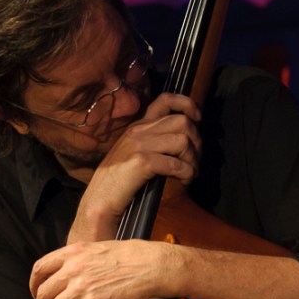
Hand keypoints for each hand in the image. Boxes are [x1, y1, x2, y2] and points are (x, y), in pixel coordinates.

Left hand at [30, 240, 176, 298]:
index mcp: (74, 252)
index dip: (34, 287)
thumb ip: (80, 260)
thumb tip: (69, 276)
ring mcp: (83, 287)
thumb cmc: (133, 257)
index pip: (40, 269)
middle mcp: (74, 269)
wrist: (153, 266)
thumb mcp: (99, 249)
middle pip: (43, 295)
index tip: (37, 297)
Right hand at [69, 93, 201, 240]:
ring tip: (191, 173)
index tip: (198, 119)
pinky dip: (186, 173)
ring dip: (193, 159)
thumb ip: (153, 140)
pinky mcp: (142, 162)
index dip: (188, 104)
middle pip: (182, 122)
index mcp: (139, 125)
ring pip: (183, 141)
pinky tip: (185, 181)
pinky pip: (176, 163)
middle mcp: (139, 130)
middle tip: (195, 159)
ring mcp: (139, 145)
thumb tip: (184, 140)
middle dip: (197, 141)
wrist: (100, 198)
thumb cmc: (119, 179)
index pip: (165, 100)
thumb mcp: (133, 151)